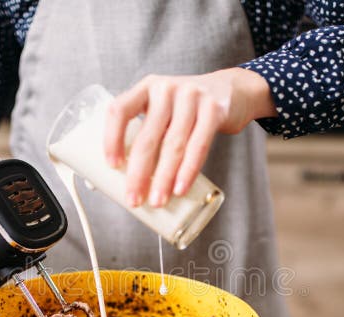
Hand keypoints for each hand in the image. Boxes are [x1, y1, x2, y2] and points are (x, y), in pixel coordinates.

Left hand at [103, 67, 275, 207]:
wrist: (231, 89)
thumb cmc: (187, 108)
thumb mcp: (163, 108)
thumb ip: (146, 132)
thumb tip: (125, 180)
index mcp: (145, 88)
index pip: (119, 110)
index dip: (112, 139)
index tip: (113, 166)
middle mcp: (166, 89)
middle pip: (147, 136)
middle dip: (139, 173)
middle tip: (134, 199)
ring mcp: (191, 97)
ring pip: (173, 145)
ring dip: (163, 178)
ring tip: (157, 201)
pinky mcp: (214, 110)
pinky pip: (199, 145)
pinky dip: (188, 171)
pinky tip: (180, 188)